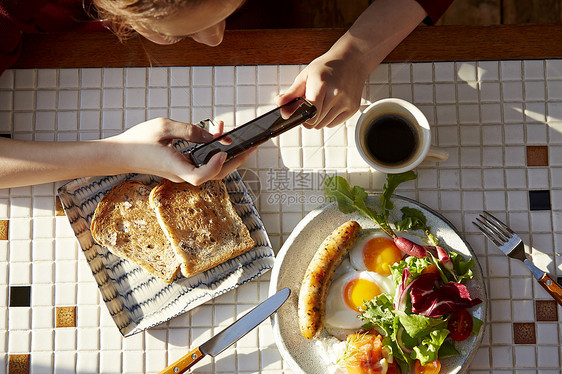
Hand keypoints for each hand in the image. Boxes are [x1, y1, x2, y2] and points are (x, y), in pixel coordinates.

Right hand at [107, 118, 252, 184]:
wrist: (120, 154)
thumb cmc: (138, 140)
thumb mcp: (164, 127)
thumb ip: (190, 130)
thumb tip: (214, 135)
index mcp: (175, 168)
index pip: (201, 176)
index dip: (215, 165)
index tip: (222, 150)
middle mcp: (181, 175)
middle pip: (215, 175)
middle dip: (235, 160)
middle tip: (251, 146)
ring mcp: (182, 173)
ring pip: (211, 169)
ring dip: (223, 152)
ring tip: (227, 131)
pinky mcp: (181, 168)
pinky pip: (202, 163)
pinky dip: (211, 151)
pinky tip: (214, 134)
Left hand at [276, 52, 368, 128]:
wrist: (351, 60)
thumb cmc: (327, 67)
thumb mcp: (305, 76)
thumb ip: (291, 93)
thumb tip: (279, 104)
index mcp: (322, 84)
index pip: (310, 113)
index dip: (301, 116)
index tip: (298, 112)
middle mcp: (336, 94)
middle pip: (315, 122)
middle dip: (308, 117)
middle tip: (310, 103)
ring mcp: (346, 102)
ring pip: (323, 125)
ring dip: (318, 118)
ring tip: (321, 102)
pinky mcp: (352, 109)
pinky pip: (333, 124)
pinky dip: (328, 119)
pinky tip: (330, 104)